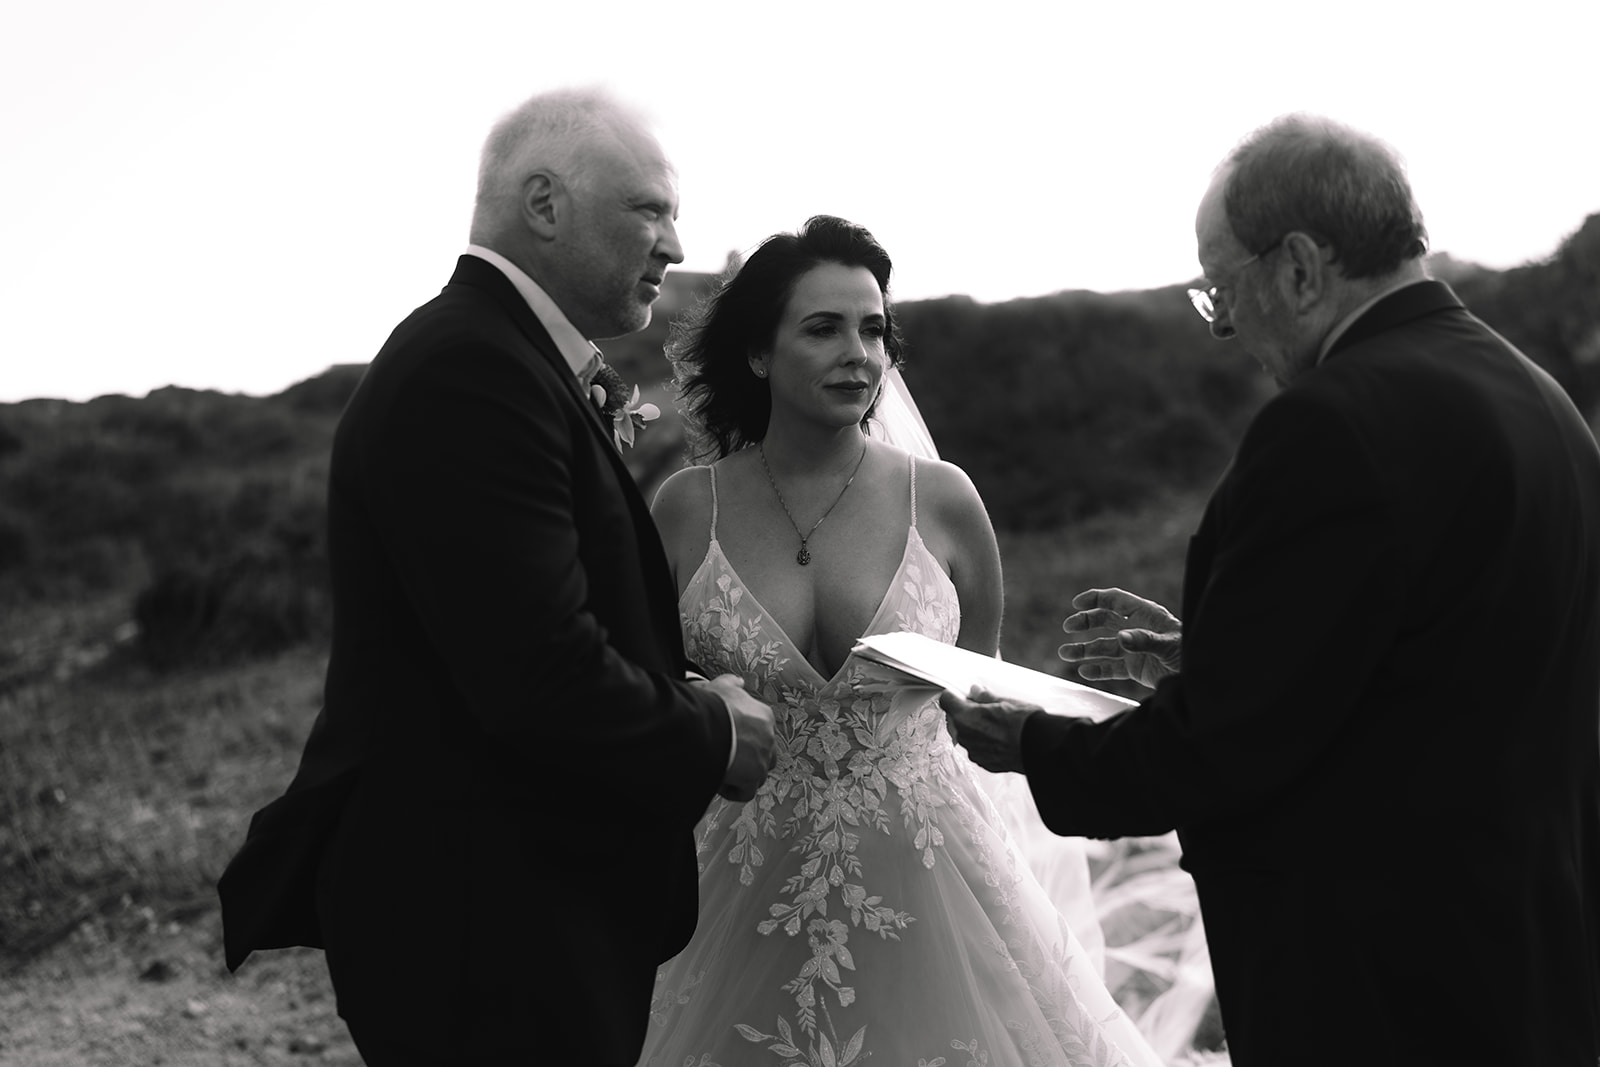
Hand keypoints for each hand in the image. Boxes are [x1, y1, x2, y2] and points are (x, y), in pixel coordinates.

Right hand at [701, 674, 776, 801]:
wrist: (706, 726)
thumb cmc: (712, 706)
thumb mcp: (722, 686)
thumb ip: (732, 682)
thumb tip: (738, 682)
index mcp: (764, 716)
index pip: (761, 732)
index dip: (743, 739)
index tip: (729, 740)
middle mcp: (768, 737)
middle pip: (763, 754)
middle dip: (747, 759)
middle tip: (727, 757)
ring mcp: (763, 758)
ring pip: (757, 773)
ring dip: (742, 775)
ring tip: (723, 769)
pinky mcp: (754, 777)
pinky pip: (747, 791)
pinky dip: (734, 790)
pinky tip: (721, 782)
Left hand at [939, 687, 1037, 773]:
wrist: (1040, 748)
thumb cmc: (1023, 724)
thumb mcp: (1004, 701)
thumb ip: (984, 697)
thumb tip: (975, 692)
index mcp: (965, 717)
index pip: (946, 700)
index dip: (954, 695)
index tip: (962, 694)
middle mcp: (965, 737)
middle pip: (956, 719)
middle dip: (966, 712)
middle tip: (985, 707)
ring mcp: (975, 752)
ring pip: (967, 735)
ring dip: (976, 728)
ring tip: (997, 723)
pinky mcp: (985, 763)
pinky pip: (978, 749)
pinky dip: (985, 743)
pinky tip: (1001, 738)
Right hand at [1059, 587, 1181, 687]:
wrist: (1198, 679)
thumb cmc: (1190, 655)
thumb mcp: (1169, 646)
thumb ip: (1144, 641)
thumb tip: (1120, 638)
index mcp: (1146, 616)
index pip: (1116, 601)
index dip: (1096, 599)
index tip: (1076, 603)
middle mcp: (1137, 630)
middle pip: (1105, 621)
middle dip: (1085, 623)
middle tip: (1067, 628)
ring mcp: (1135, 650)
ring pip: (1104, 646)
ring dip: (1084, 649)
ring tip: (1065, 653)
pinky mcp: (1136, 668)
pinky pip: (1112, 668)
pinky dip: (1097, 669)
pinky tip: (1084, 670)